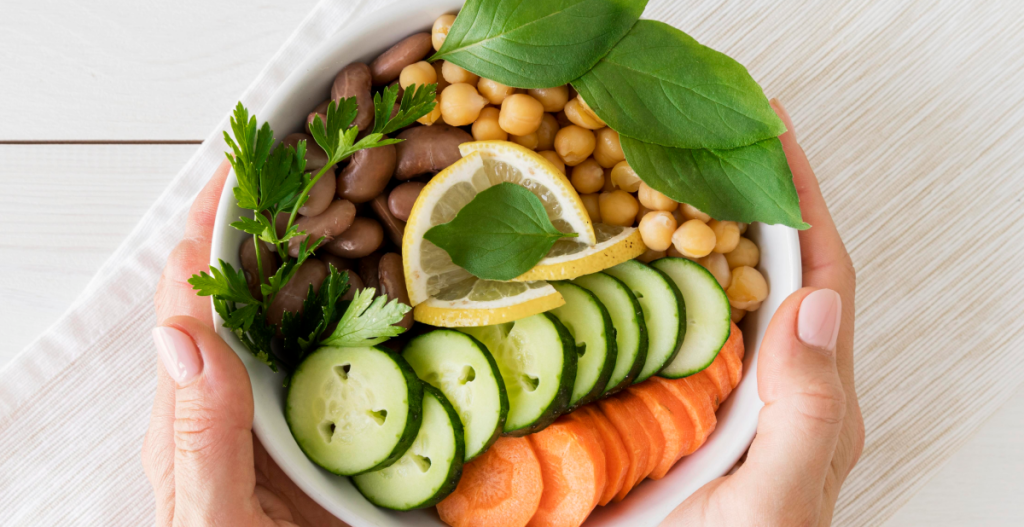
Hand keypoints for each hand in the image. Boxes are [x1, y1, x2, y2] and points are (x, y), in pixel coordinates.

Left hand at [142, 161, 347, 526]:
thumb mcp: (211, 519)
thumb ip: (201, 440)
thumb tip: (185, 337)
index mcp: (196, 409)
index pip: (191, 293)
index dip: (208, 223)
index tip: (246, 161)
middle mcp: (242, 396)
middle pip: (248, 286)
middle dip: (275, 219)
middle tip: (323, 156)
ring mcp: (293, 409)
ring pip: (305, 312)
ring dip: (328, 252)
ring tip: (367, 197)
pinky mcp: (336, 426)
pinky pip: (352, 354)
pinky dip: (373, 308)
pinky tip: (406, 285)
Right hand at [664, 100, 863, 526]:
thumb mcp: (778, 498)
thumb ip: (807, 414)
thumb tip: (813, 304)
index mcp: (811, 399)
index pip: (820, 277)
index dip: (803, 201)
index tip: (773, 134)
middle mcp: (771, 386)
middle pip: (773, 269)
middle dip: (751, 197)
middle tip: (711, 135)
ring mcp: (718, 393)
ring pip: (716, 292)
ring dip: (697, 229)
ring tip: (662, 173)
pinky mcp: (671, 406)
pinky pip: (664, 327)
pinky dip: (645, 279)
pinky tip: (612, 257)